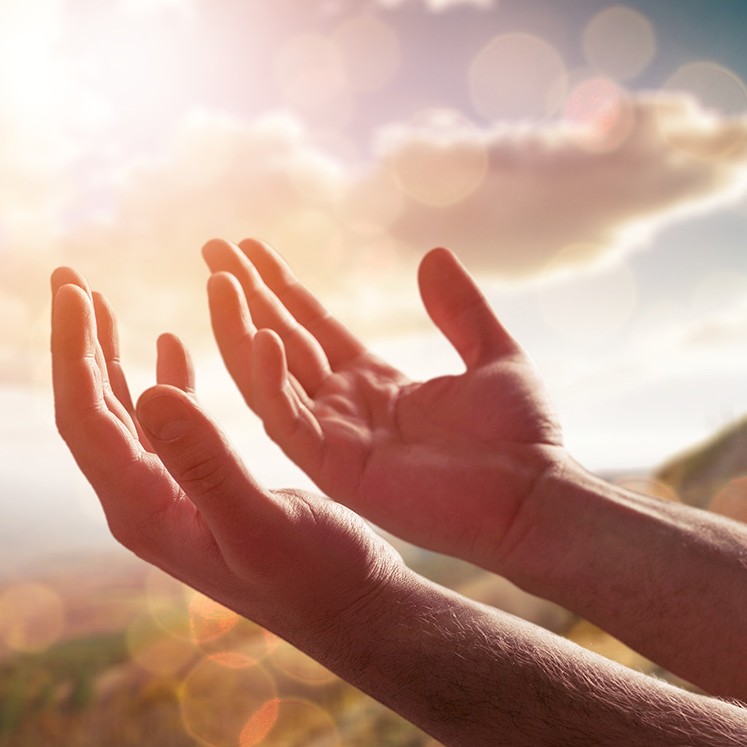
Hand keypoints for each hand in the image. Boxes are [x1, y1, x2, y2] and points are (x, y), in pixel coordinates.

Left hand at [50, 267, 404, 649]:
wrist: (350, 611)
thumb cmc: (314, 578)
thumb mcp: (260, 520)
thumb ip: (205, 461)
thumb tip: (147, 391)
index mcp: (143, 510)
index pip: (86, 419)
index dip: (74, 352)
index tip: (74, 291)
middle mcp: (140, 501)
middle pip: (90, 407)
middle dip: (75, 340)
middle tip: (66, 275)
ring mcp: (164, 494)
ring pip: (121, 410)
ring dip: (107, 352)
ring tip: (95, 297)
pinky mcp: (194, 487)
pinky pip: (162, 422)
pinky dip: (159, 376)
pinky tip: (165, 344)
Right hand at [203, 239, 564, 568]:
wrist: (533, 498)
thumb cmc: (522, 439)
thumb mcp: (493, 356)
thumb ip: (459, 310)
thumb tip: (434, 255)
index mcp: (374, 382)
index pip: (311, 325)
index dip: (280, 286)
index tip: (249, 248)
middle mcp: (343, 407)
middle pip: (280, 341)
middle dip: (246, 296)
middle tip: (213, 249)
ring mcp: (334, 437)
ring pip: (268, 378)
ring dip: (240, 330)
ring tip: (218, 283)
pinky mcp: (334, 467)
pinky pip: (287, 421)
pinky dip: (269, 382)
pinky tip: (261, 340)